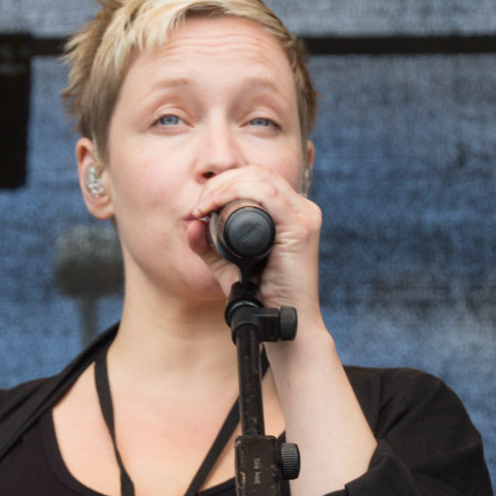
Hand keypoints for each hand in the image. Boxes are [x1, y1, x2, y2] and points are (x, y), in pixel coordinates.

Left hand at [185, 164, 322, 320]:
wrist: (280, 322)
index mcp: (289, 213)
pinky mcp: (301, 228)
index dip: (225, 182)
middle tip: (199, 205)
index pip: (256, 178)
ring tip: (203, 206)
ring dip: (225, 186)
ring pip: (261, 178)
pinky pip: (268, 194)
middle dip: (222, 182)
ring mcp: (304, 216)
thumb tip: (191, 224)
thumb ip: (209, 247)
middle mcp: (301, 209)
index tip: (200, 205)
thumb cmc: (260, 296)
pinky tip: (215, 206)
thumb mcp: (227, 266)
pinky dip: (236, 193)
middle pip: (258, 173)